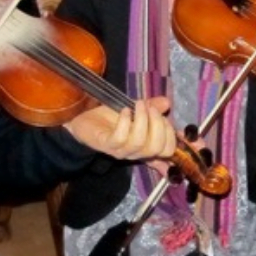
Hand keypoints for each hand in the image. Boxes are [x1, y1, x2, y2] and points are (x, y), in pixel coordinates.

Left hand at [63, 97, 177, 160]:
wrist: (83, 120)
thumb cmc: (111, 117)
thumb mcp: (136, 109)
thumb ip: (153, 107)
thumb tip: (167, 103)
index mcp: (146, 145)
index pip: (168, 150)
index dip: (171, 134)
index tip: (165, 117)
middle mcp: (136, 152)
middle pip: (157, 147)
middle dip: (159, 124)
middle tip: (150, 108)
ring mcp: (121, 150)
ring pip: (140, 143)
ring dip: (143, 119)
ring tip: (138, 104)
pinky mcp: (106, 145)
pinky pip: (120, 139)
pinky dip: (125, 122)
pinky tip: (124, 111)